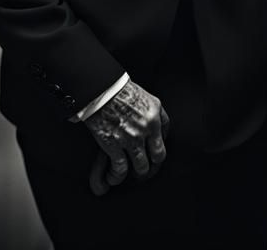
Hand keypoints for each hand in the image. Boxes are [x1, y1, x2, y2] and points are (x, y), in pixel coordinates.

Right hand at [83, 80, 169, 195]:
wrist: (101, 89)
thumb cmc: (118, 89)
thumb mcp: (143, 95)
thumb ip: (150, 110)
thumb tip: (150, 123)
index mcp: (155, 112)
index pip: (166, 133)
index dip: (159, 143)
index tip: (153, 149)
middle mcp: (147, 127)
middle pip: (158, 155)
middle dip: (153, 164)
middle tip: (146, 167)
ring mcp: (132, 138)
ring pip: (141, 167)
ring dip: (136, 172)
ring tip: (131, 173)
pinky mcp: (115, 145)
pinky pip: (121, 169)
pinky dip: (117, 176)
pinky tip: (114, 176)